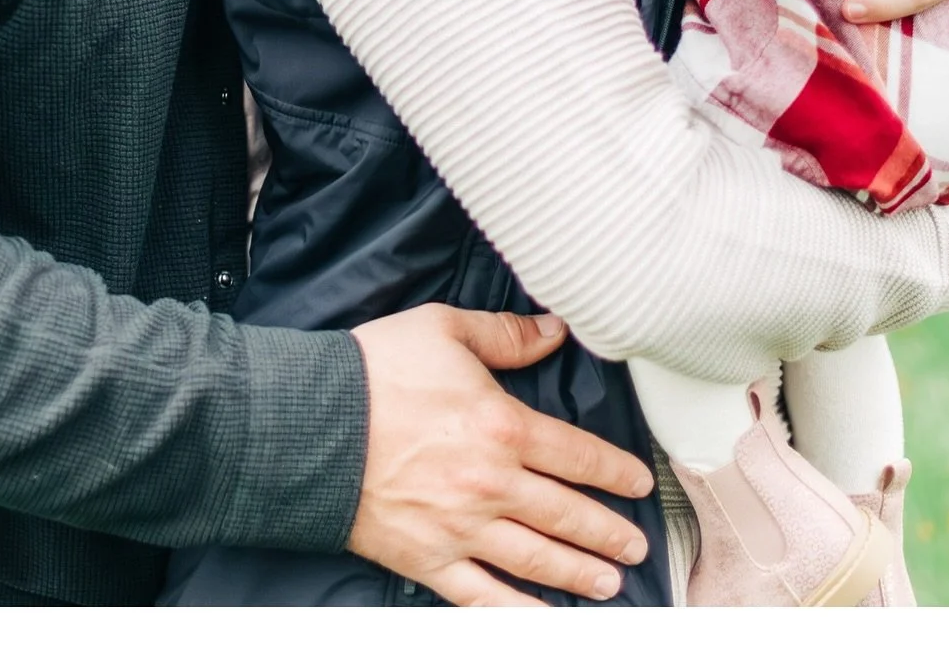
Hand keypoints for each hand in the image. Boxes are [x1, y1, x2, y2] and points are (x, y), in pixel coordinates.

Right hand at [348, 304, 652, 606]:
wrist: (308, 423)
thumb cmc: (374, 370)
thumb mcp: (443, 329)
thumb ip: (505, 335)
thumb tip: (555, 332)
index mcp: (501, 425)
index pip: (577, 454)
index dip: (615, 472)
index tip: (639, 485)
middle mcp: (491, 483)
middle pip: (567, 514)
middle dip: (608, 534)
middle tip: (636, 548)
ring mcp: (462, 527)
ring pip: (537, 560)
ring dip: (580, 575)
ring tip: (610, 585)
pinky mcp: (429, 558)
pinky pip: (483, 596)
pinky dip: (518, 613)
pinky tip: (544, 619)